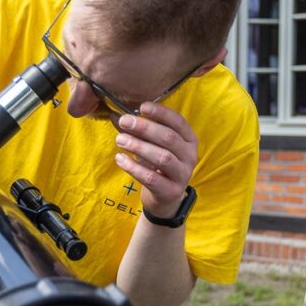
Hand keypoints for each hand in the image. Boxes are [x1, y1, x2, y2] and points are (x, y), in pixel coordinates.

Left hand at [113, 102, 197, 219]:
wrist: (165, 198)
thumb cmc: (157, 165)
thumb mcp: (152, 145)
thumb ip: (139, 131)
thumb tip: (116, 114)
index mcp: (189, 140)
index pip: (178, 122)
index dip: (161, 113)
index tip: (142, 107)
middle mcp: (190, 156)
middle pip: (169, 138)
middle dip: (145, 128)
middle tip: (125, 121)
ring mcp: (183, 175)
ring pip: (162, 157)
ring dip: (139, 146)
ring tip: (120, 139)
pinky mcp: (171, 191)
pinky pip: (151, 178)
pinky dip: (134, 167)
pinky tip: (120, 159)